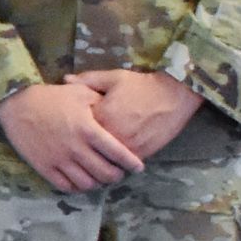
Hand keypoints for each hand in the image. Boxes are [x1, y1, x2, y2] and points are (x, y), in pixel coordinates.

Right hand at [0, 81, 146, 193]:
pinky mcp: (44, 167)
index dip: (131, 163)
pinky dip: (78, 187)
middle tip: (118, 172)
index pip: (117, 152)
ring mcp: (59, 160)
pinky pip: (66, 186)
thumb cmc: (51, 96)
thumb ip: (101, 102)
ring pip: (87, 184)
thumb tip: (117, 111)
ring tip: (99, 177)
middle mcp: (76, 148)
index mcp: (88, 129)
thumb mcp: (79, 92)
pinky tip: (81, 180)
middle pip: (105, 173)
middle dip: (116, 176)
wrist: (17, 103)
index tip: (138, 167)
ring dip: (97, 183)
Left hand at [69, 67, 201, 163]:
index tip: (72, 126)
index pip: (79, 129)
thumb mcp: (113, 78)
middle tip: (79, 146)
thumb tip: (65, 79)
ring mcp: (128, 147)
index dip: (75, 128)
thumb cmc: (141, 85)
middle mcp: (113, 136)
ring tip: (95, 154)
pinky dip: (116, 161)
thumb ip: (87, 80)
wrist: (175, 96)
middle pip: (90, 148)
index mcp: (102, 117)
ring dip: (100, 158)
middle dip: (85, 147)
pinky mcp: (141, 154)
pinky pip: (122, 163)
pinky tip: (112, 157)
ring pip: (106, 159)